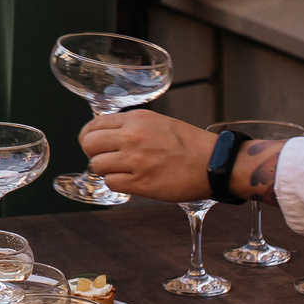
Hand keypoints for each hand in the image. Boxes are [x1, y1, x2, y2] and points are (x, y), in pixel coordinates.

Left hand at [78, 111, 217, 201]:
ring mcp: (135, 160)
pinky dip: (118, 183)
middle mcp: (132, 136)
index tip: (94, 144)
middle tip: (107, 159)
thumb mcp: (158, 122)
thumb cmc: (191, 144)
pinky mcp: (141, 182)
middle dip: (94, 153)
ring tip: (124, 171)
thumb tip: (107, 135)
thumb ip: (132, 126)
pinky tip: (132, 181)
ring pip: (97, 165)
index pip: (94, 125)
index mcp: (136, 119)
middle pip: (88, 144)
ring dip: (107, 170)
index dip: (90, 136)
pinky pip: (111, 183)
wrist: (215, 163)